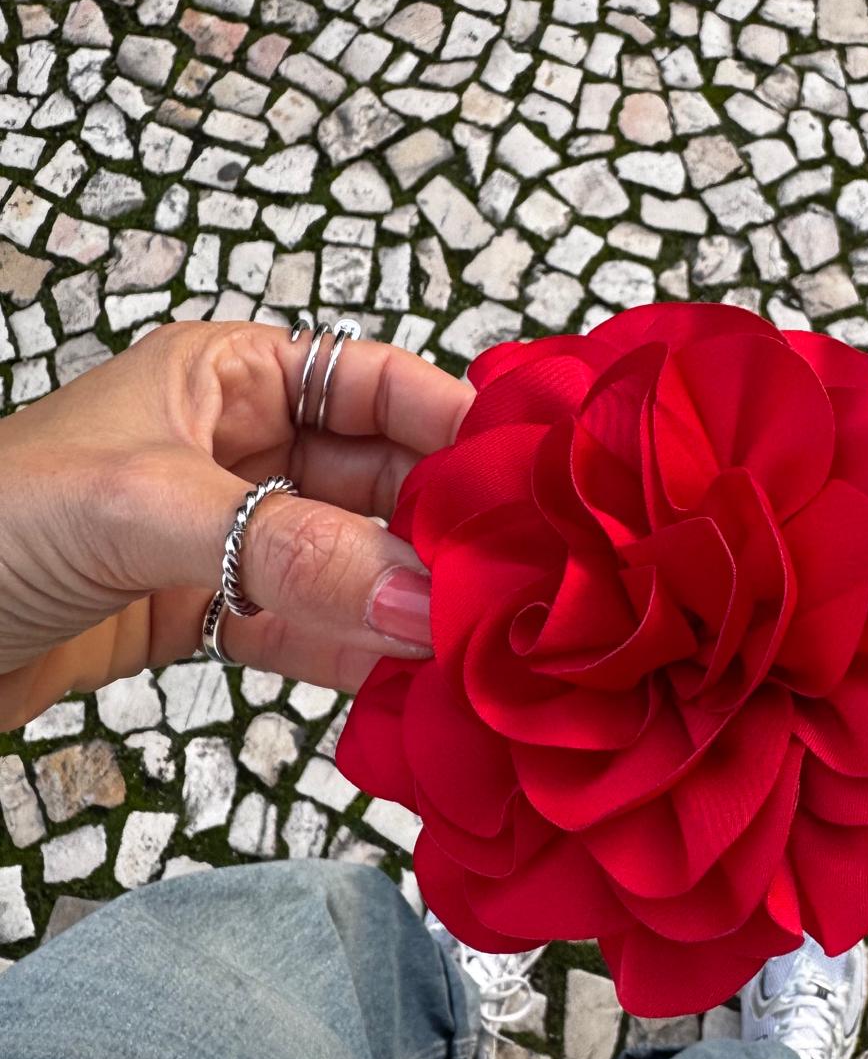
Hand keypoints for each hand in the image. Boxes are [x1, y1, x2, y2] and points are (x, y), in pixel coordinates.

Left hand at [0, 320, 472, 729]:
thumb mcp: (146, 506)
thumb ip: (291, 547)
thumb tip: (422, 600)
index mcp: (225, 374)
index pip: (372, 380)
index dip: (453, 419)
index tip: (530, 475)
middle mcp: (235, 447)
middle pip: (375, 479)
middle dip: (440, 526)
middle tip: (519, 579)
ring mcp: (223, 536)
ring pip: (348, 561)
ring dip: (405, 600)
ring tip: (478, 641)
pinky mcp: (203, 616)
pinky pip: (303, 629)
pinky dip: (353, 657)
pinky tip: (406, 684)